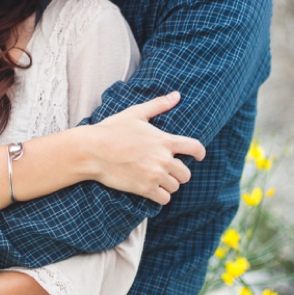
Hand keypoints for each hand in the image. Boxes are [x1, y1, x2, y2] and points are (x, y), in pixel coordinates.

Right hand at [86, 91, 205, 203]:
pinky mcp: (145, 189)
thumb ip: (159, 105)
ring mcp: (155, 175)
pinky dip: (161, 196)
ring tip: (157, 179)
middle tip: (168, 170)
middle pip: (186, 173)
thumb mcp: (136, 113)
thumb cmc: (112, 130)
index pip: (195, 148)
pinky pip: (164, 199)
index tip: (199, 157)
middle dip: (179, 172)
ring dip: (168, 184)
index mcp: (165, 140)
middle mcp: (164, 159)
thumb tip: (177, 95)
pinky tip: (152, 190)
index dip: (200, 153)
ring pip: (175, 187)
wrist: (93, 151)